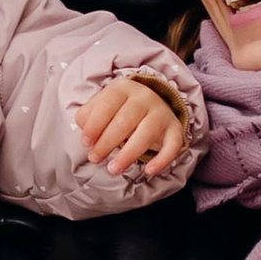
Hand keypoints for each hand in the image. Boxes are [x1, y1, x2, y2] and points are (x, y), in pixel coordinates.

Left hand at [75, 77, 189, 179]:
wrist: (150, 106)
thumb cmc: (118, 110)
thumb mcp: (101, 107)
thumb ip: (88, 117)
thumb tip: (86, 133)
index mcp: (123, 88)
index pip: (107, 104)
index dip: (94, 125)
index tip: (86, 143)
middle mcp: (145, 97)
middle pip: (126, 120)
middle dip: (107, 142)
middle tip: (95, 159)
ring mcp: (162, 112)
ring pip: (146, 134)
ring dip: (128, 154)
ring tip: (113, 169)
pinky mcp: (174, 129)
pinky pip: (172, 145)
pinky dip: (162, 160)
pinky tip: (149, 171)